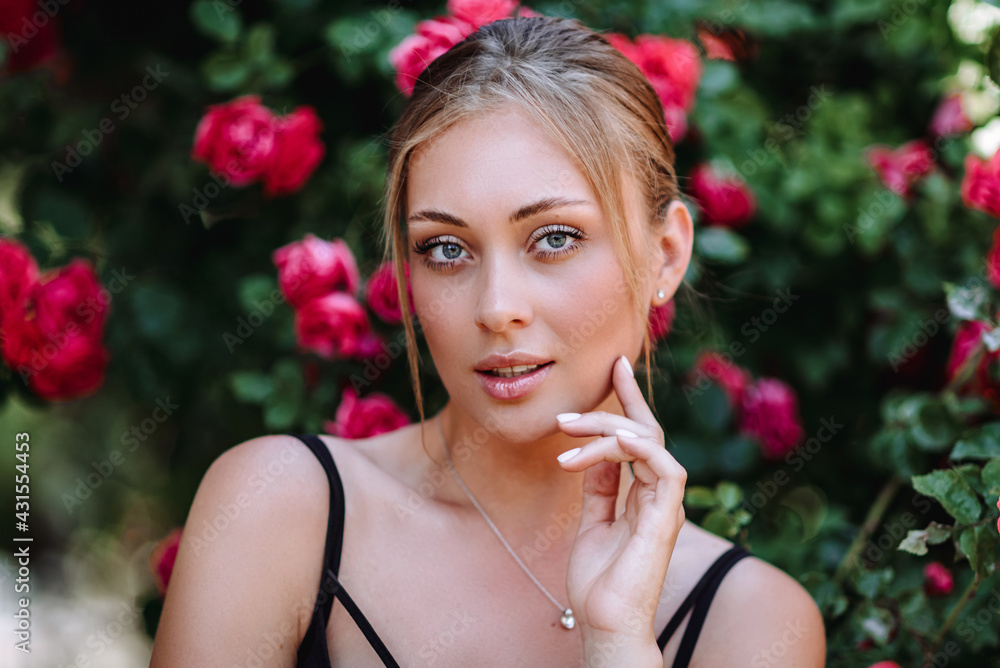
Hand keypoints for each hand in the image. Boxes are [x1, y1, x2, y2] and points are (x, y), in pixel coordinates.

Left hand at [555, 354, 686, 653]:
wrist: (604, 622)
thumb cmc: (598, 581)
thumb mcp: (591, 523)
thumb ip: (598, 489)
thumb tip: (592, 456)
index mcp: (642, 494)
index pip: (639, 436)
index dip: (628, 400)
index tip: (614, 367)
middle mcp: (658, 494)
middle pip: (646, 432)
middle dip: (619, 403)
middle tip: (583, 396)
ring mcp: (665, 504)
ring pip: (649, 443)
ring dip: (606, 431)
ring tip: (567, 433)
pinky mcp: (666, 517)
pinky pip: (664, 467)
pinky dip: (637, 448)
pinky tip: (603, 446)